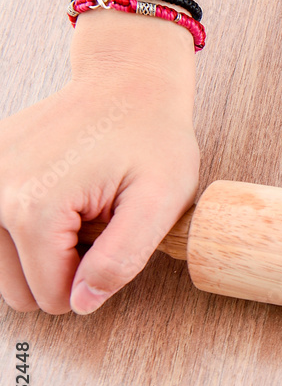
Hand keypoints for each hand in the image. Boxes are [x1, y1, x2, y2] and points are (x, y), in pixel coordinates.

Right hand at [0, 15, 198, 314]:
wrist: (129, 82)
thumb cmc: (153, 137)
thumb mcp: (161, 203)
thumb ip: (121, 260)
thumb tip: (80, 303)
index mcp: (34, 208)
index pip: (52, 295)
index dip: (92, 278)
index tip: (113, 235)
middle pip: (18, 288)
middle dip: (64, 265)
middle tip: (97, 222)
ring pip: (2, 266)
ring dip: (45, 249)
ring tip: (80, 210)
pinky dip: (28, 224)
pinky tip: (61, 195)